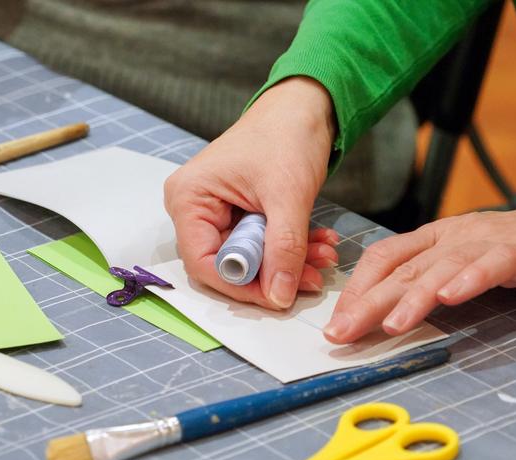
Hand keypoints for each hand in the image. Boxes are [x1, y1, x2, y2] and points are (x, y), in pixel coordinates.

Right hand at [164, 77, 337, 308]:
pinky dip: (291, 247)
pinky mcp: (241, 212)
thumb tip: (279, 297)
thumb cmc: (287, 135)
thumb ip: (283, 249)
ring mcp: (218, 211)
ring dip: (290, 262)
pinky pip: (263, 242)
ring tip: (325, 256)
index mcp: (189, 199)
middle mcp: (195, 208)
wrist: (305, 106)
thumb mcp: (287, 196)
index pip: (204, 262)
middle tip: (312, 278)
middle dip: (274, 274)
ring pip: (252, 257)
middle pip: (229, 264)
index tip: (278, 297)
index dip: (241, 286)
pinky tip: (321, 242)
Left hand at [324, 204, 515, 342]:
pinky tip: (450, 297)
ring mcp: (484, 242)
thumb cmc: (507, 255)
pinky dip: (469, 279)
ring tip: (390, 325)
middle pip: (404, 267)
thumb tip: (381, 312)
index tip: (337, 320)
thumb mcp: (457, 264)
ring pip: (441, 267)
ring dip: (413, 296)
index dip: (357, 287)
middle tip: (342, 332)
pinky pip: (490, 265)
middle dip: (368, 300)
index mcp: (433, 239)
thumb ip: (425, 281)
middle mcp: (452, 237)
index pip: (385, 257)